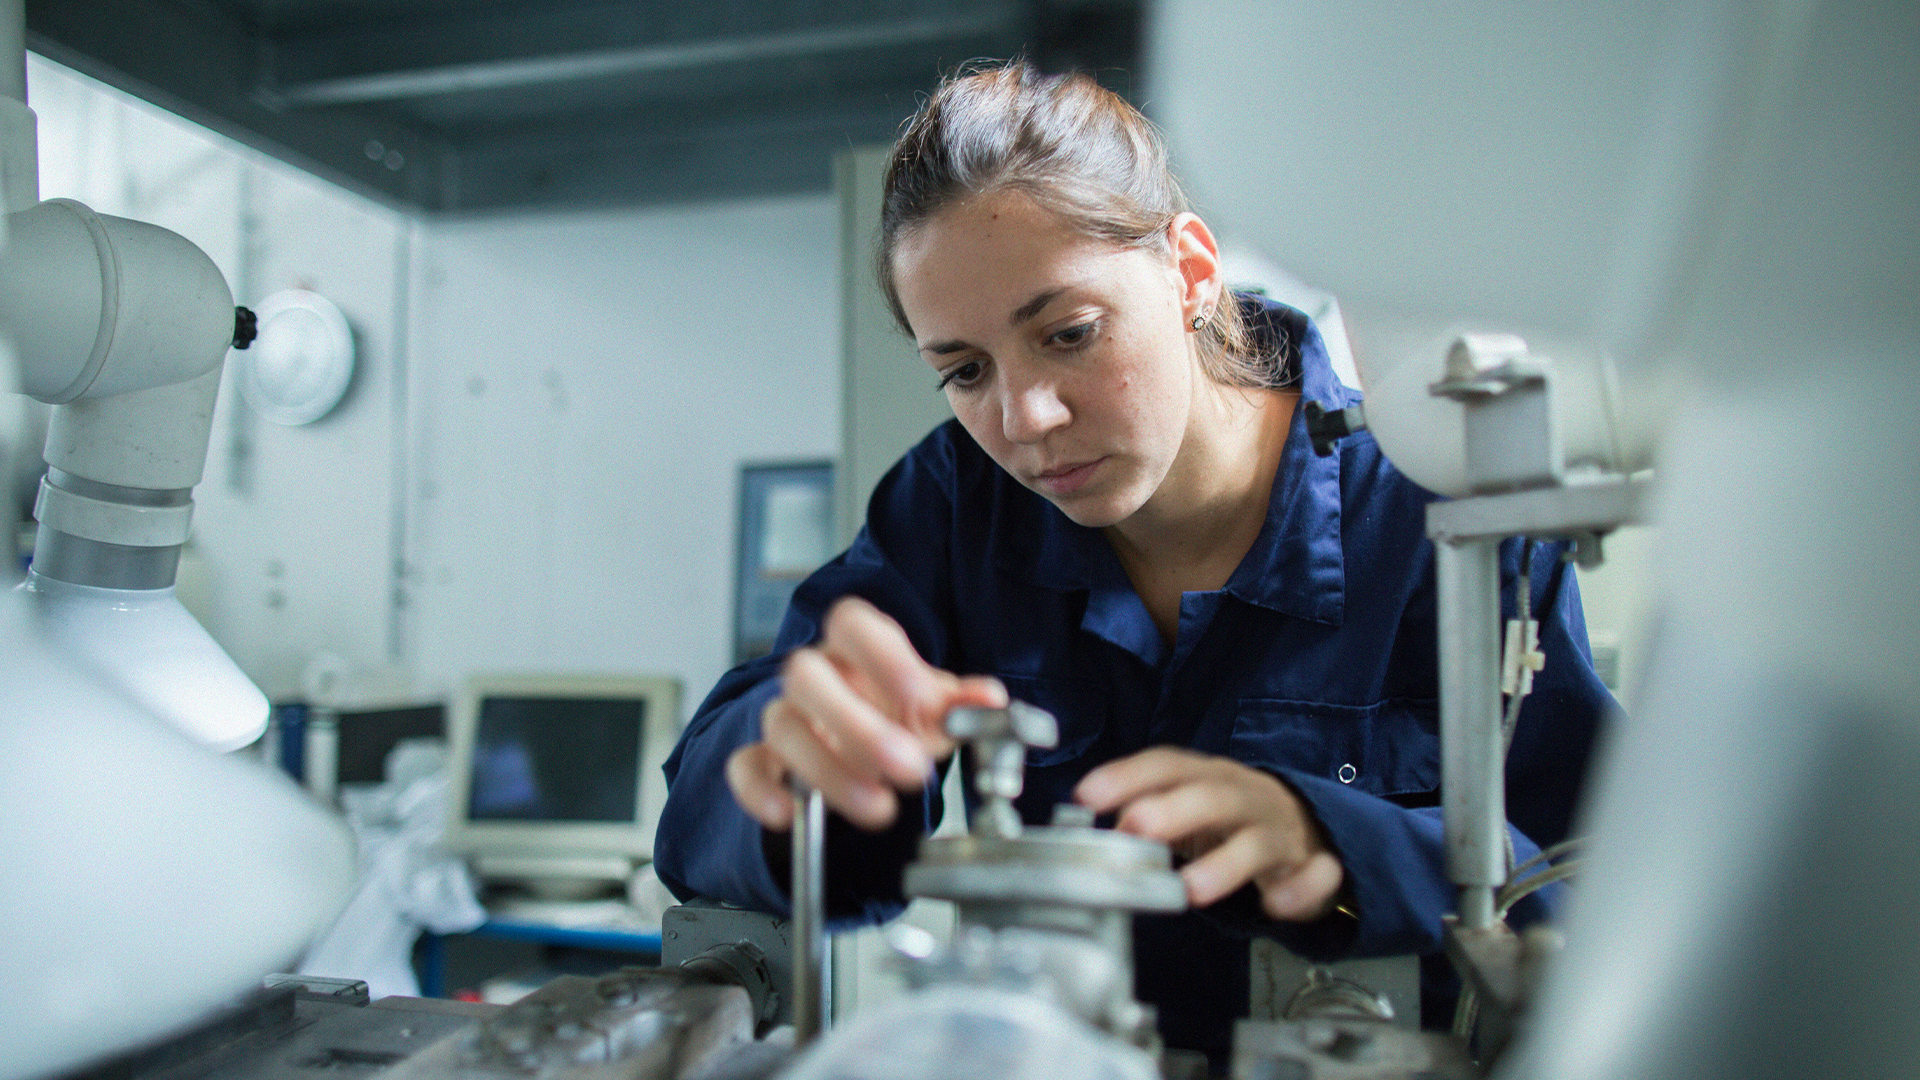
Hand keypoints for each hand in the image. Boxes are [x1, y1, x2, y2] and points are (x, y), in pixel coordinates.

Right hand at [726, 596, 1007, 831]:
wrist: (860, 743)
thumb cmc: (895, 712)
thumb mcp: (932, 707)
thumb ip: (960, 703)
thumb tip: (991, 699)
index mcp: (854, 647)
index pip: (850, 623)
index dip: (881, 654)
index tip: (919, 693)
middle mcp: (813, 675)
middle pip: (804, 675)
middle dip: (856, 724)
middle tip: (909, 767)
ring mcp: (785, 715)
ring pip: (782, 726)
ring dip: (829, 770)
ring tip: (880, 808)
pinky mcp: (764, 759)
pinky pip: (744, 767)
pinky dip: (760, 791)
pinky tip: (787, 814)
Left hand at [1075, 748, 1344, 921]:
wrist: (1309, 828)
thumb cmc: (1231, 818)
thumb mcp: (1188, 807)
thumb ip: (1145, 814)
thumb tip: (1098, 829)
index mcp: (1210, 777)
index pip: (1169, 765)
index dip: (1128, 776)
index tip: (1087, 794)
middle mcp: (1246, 797)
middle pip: (1213, 797)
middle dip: (1173, 810)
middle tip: (1134, 827)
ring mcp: (1282, 831)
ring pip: (1259, 842)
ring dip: (1227, 863)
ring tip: (1194, 890)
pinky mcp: (1315, 867)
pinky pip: (1317, 876)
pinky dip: (1300, 889)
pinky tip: (1277, 904)